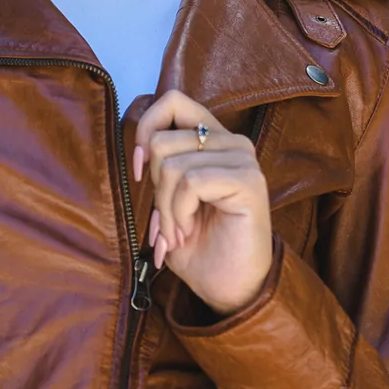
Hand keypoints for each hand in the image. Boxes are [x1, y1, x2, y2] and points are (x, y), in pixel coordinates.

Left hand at [133, 90, 272, 316]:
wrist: (230, 287)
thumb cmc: (200, 246)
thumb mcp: (168, 201)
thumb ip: (158, 168)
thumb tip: (139, 152)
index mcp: (213, 140)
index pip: (173, 101)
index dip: (146, 129)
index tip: (140, 171)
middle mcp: (231, 143)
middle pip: (164, 140)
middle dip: (154, 189)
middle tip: (166, 222)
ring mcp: (243, 160)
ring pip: (173, 165)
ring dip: (165, 210)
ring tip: (178, 232)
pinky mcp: (249, 182)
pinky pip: (191, 182)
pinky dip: (178, 213)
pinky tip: (188, 232)